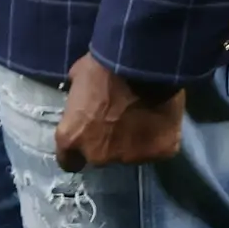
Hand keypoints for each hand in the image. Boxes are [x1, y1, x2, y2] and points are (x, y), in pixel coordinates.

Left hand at [53, 54, 185, 171]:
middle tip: (115, 123)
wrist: (142, 67)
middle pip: (100, 157)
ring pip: (129, 154)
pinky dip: (156, 138)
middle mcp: (99, 155)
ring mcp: (131, 158)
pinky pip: (156, 149)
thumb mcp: (76, 81)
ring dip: (131, 141)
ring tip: (139, 118)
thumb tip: (82, 104)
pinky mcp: (160, 153)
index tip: (83, 143)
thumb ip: (77, 103)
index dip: (74, 154)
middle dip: (105, 144)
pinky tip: (158, 120)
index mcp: (73, 137)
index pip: (68, 160)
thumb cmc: (102, 69)